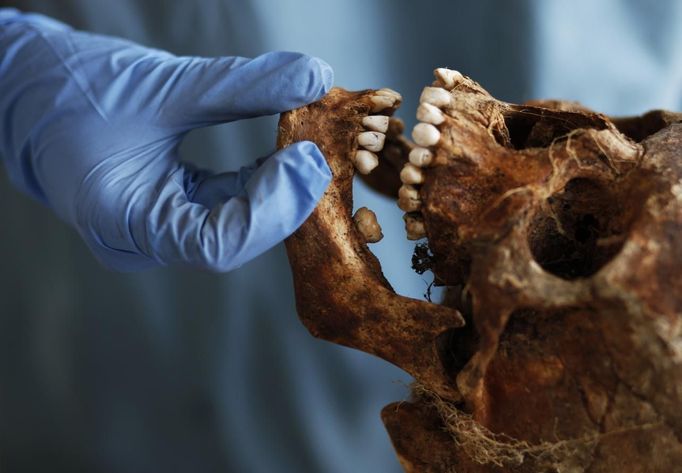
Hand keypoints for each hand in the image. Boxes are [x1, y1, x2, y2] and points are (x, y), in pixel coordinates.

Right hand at [0, 8, 332, 270]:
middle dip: (282, 201)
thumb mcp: (162, 86)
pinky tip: (280, 155)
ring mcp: (156, 229)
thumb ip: (241, 85)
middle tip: (319, 156)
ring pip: (232, 225)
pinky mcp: (168, 210)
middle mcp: (143, 240)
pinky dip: (254, 183)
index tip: (305, 160)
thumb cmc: (75, 89)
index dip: (270, 208)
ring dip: (274, 192)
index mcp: (125, 222)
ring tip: (307, 151)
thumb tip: (315, 76)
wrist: (30, 90)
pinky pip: (222, 207)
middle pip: (231, 239)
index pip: (217, 244)